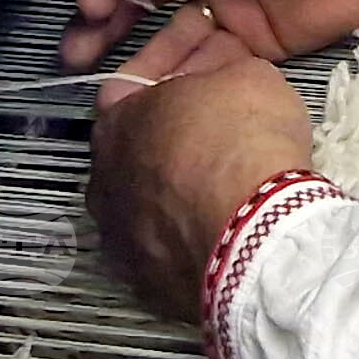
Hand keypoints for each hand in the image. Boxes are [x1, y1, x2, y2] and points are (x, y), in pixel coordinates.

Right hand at [61, 0, 358, 80]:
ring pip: (168, 34)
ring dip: (135, 56)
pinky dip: (177, 77)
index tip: (88, 3)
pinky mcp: (254, 42)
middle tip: (76, 54)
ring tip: (103, 86)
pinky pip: (206, 61)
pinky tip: (150, 95)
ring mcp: (227, 3)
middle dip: (105, 22)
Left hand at [86, 56, 318, 322]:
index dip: (168, 86)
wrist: (256, 230)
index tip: (200, 90)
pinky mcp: (141, 281)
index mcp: (117, 120)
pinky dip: (183, 242)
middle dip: (166, 145)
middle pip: (133, 152)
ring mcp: (117, 235)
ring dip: (171, 198)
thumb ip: (221, 80)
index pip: (130, 91)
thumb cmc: (244, 143)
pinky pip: (161, 252)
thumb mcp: (249, 77)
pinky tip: (218, 236)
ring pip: (143, 207)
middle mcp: (103, 178)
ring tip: (220, 197)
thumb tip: (224, 88)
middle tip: (214, 144)